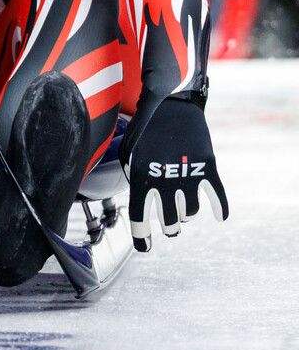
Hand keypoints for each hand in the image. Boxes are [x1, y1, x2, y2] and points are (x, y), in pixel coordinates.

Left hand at [126, 96, 227, 252]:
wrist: (170, 101)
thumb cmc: (146, 127)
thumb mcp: (130, 153)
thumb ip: (134, 179)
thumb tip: (142, 202)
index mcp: (141, 178)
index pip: (140, 218)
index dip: (142, 238)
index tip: (145, 248)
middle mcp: (164, 180)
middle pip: (169, 221)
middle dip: (169, 227)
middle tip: (169, 226)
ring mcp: (188, 174)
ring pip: (191, 213)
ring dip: (187, 215)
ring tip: (184, 211)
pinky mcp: (207, 166)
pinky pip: (217, 196)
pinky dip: (219, 208)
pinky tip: (220, 216)